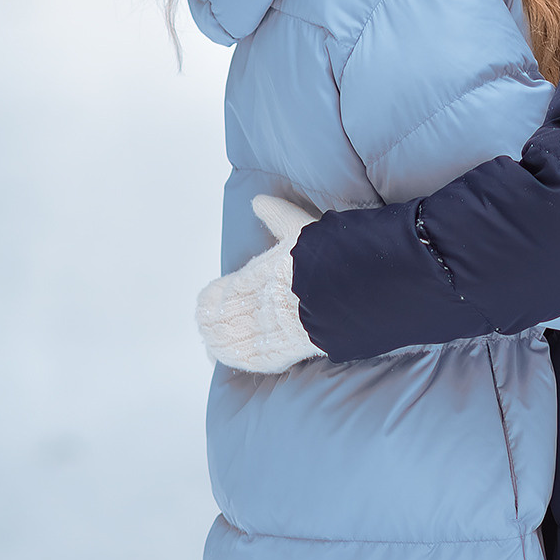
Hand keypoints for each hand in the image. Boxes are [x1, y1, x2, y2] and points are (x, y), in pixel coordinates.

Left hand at [196, 194, 324, 373]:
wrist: (355, 289)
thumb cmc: (330, 255)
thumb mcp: (301, 227)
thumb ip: (278, 216)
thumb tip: (258, 200)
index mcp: (257, 275)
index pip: (220, 293)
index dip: (209, 301)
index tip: (205, 304)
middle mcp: (258, 304)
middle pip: (220, 320)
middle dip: (210, 324)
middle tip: (206, 327)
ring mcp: (269, 332)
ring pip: (229, 341)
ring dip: (217, 342)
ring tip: (211, 344)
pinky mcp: (283, 353)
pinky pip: (249, 359)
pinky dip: (232, 359)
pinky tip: (222, 358)